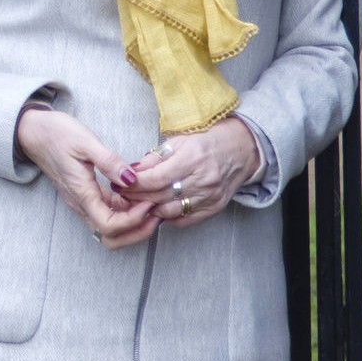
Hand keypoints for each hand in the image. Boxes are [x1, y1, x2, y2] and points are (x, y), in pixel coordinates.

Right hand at [15, 104, 164, 249]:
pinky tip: (138, 196)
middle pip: (111, 237)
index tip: (149, 202)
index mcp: (82, 194)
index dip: (133, 220)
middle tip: (156, 213)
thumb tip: (131, 179)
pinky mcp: (86, 198)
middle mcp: (81, 205)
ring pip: (110, 230)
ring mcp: (83, 203)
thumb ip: (109, 162)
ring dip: (133, 225)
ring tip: (150, 205)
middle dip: (137, 232)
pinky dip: (126, 213)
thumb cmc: (57, 134)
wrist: (34, 133)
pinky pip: (107, 214)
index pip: (109, 226)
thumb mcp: (85, 141)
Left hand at [118, 116, 265, 224]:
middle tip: (122, 196)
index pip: (154, 179)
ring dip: (150, 209)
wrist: (241, 150)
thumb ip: (155, 158)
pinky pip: (185, 219)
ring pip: (170, 211)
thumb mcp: (180, 141)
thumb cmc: (208, 141)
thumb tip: (132, 171)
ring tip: (139, 203)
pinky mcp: (214, 207)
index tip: (120, 184)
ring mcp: (209, 196)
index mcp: (192, 158)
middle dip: (136, 198)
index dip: (133, 185)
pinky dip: (169, 216)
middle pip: (159, 196)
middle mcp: (202, 179)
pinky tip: (160, 208)